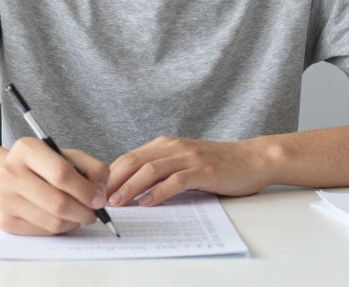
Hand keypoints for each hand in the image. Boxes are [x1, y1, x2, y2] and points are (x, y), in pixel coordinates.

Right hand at [0, 137, 109, 234]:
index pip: (61, 174)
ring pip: (52, 222)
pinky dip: (59, 229)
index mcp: (27, 149)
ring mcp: (4, 198)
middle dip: (83, 212)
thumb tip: (99, 194)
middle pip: (58, 202)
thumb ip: (91, 168)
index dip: (85, 190)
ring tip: (79, 215)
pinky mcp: (4, 221)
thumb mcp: (66, 155)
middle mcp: (10, 172)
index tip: (98, 199)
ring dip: (74, 222)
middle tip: (93, 213)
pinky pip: (43, 232)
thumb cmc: (40, 166)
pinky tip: (62, 219)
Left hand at [106, 136, 267, 207]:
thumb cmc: (217, 165)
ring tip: (117, 203)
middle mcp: (174, 147)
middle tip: (99, 199)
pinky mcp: (203, 170)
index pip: (129, 157)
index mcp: (165, 145)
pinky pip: (175, 180)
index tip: (96, 191)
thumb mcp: (184, 162)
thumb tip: (132, 188)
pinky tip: (148, 203)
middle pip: (134, 161)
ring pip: (151, 169)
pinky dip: (159, 192)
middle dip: (113, 181)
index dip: (110, 174)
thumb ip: (161, 170)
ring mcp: (188, 157)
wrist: (252, 159)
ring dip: (130, 187)